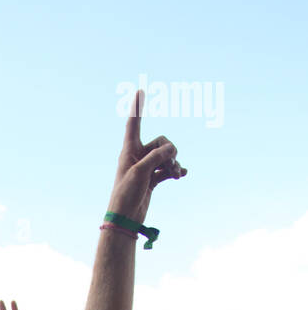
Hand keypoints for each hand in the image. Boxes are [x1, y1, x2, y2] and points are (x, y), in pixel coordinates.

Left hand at [109, 91, 186, 224]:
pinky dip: (175, 171)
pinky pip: (167, 169)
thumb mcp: (141, 172)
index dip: (137, 107)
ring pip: (167, 156)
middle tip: (170, 164)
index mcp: (129, 150)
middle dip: (169, 151)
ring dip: (174, 163)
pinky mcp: (152, 179)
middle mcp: (137, 156)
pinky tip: (183, 174)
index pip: (134, 124)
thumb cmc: (126, 194)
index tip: (140, 90)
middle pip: (161, 142)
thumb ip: (157, 156)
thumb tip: (172, 150)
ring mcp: (146, 168)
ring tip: (177, 174)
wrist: (125, 219)